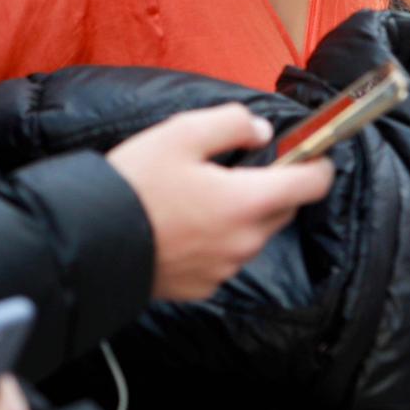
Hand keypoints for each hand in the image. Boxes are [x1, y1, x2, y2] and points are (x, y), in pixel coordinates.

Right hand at [106, 104, 335, 300]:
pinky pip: (226, 256)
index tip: (312, 152)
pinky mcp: (204, 286)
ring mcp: (225, 268)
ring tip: (198, 195)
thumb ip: (231, 123)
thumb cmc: (136, 184)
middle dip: (272, 186)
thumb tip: (260, 131)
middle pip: (282, 209)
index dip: (318, 163)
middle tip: (235, 166)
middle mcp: (244, 241)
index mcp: (246, 202)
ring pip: (253, 234)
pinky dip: (217, 238)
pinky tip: (184, 224)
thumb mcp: (181, 133)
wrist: (92, 242)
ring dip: (241, 214)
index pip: (312, 185)